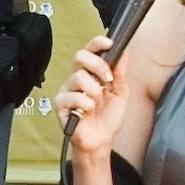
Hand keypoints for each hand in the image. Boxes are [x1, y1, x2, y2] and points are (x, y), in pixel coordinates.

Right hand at [55, 36, 126, 155]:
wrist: (101, 140)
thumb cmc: (108, 118)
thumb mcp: (121, 93)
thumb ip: (120, 73)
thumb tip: (123, 53)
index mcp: (90, 73)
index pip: (89, 50)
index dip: (98, 43)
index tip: (110, 43)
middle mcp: (76, 79)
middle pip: (80, 56)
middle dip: (98, 66)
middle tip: (107, 81)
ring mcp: (67, 91)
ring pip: (79, 77)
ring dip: (95, 92)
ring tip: (97, 104)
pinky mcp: (60, 104)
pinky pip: (74, 96)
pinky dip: (86, 105)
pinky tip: (88, 112)